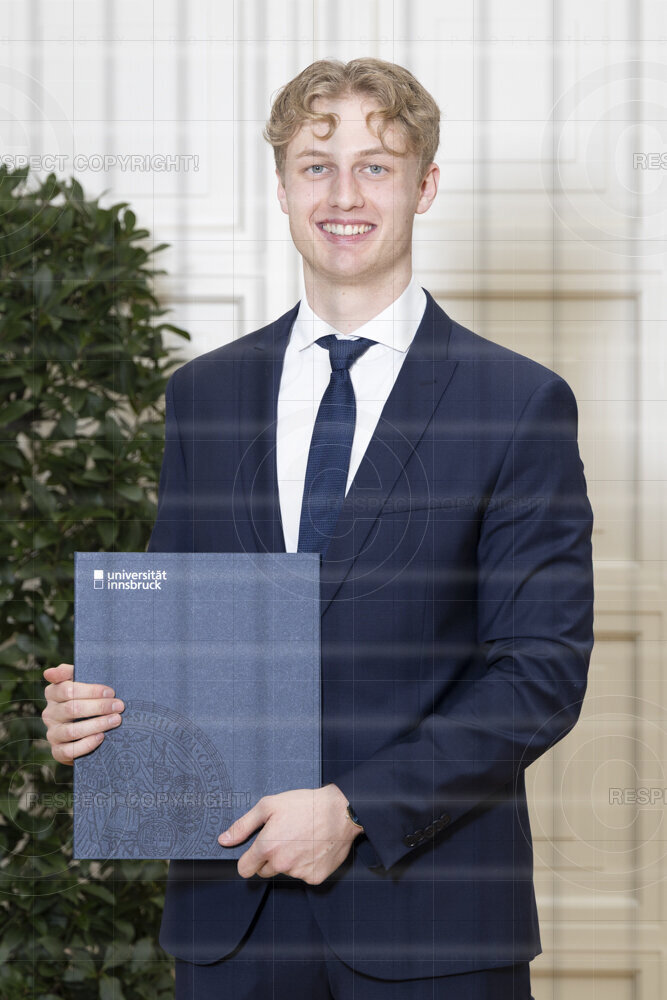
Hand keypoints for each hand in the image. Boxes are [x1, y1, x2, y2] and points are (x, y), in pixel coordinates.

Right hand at [41, 662, 124, 764]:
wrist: (87, 730)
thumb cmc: (88, 699)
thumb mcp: (81, 683)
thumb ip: (69, 673)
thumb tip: (49, 672)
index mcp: (53, 693)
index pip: (67, 689)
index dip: (91, 691)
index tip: (111, 692)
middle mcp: (49, 713)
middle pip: (72, 709)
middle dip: (99, 707)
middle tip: (119, 706)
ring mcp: (52, 733)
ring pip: (72, 730)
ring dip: (97, 725)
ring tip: (116, 720)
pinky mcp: (57, 751)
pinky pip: (69, 751)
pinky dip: (87, 744)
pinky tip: (101, 737)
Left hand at [219, 783, 362, 884]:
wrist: (340, 811)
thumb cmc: (305, 805)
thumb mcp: (269, 805)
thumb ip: (243, 825)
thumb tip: (224, 840)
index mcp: (267, 847)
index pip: (244, 869)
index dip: (249, 859)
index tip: (257, 850)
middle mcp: (281, 864)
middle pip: (264, 871)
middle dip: (270, 858)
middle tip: (284, 837)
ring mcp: (299, 873)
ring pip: (285, 872)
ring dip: (289, 860)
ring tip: (301, 838)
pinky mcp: (315, 877)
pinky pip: (303, 875)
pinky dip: (306, 864)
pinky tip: (313, 847)